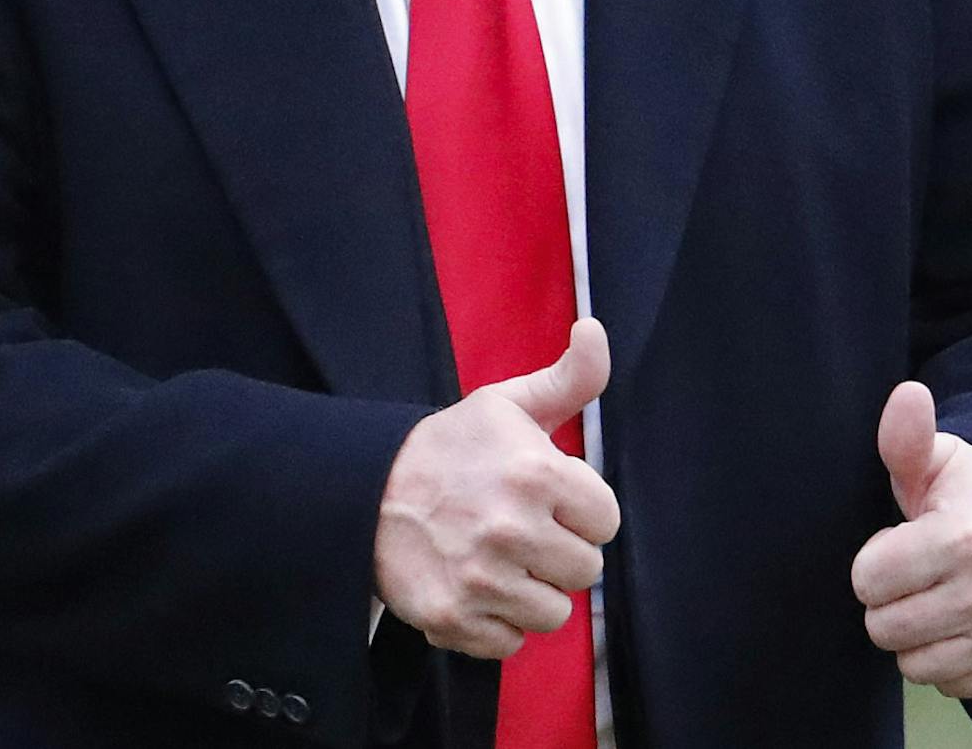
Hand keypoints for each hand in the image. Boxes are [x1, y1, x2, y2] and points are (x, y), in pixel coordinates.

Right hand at [374, 318, 620, 658]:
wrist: (365, 489)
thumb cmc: (450, 448)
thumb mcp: (506, 404)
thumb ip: (568, 377)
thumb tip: (596, 329)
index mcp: (535, 472)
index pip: (606, 519)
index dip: (580, 510)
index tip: (550, 500)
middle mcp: (513, 528)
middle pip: (586, 570)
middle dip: (560, 552)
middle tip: (523, 531)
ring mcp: (482, 579)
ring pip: (554, 613)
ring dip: (532, 591)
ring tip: (501, 560)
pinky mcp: (453, 619)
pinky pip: (511, 643)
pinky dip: (496, 622)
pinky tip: (476, 586)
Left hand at [850, 380, 971, 700]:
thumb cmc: (969, 490)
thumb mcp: (936, 458)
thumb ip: (906, 437)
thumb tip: (907, 395)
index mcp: (963, 538)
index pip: (866, 581)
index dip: (873, 560)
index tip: (900, 539)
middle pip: (884, 628)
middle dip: (889, 599)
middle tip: (917, 570)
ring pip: (913, 662)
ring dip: (915, 632)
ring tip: (938, 593)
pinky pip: (949, 683)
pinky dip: (947, 656)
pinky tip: (961, 619)